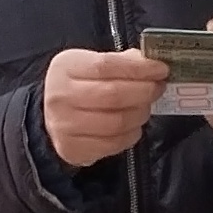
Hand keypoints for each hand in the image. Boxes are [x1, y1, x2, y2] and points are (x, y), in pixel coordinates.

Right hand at [43, 46, 163, 169]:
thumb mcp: (92, 65)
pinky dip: (132, 134)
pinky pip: (114, 143)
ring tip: (145, 107)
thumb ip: (121, 62)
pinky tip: (133, 126)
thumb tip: (151, 64)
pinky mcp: (74, 149)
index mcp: (66, 67)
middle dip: (144, 91)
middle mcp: (61, 96)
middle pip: (113, 95)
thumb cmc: (79, 86)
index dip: (138, 68)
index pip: (107, 65)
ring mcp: (65, 126)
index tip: (161, 69)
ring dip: (140, 114)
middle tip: (158, 88)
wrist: (51, 117)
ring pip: (117, 122)